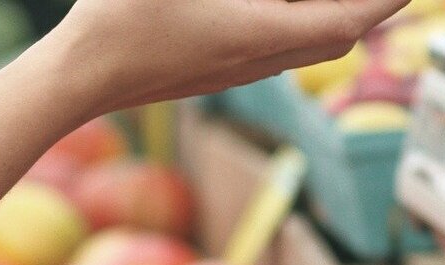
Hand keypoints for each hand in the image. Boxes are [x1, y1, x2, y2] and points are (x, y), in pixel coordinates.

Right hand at [30, 0, 407, 115]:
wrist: (77, 77)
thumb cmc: (119, 16)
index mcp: (259, 33)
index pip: (348, 19)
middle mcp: (260, 60)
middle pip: (339, 37)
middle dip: (367, 4)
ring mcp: (242, 72)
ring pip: (312, 45)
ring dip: (333, 12)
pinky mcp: (223, 73)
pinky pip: (281, 47)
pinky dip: (301, 19)